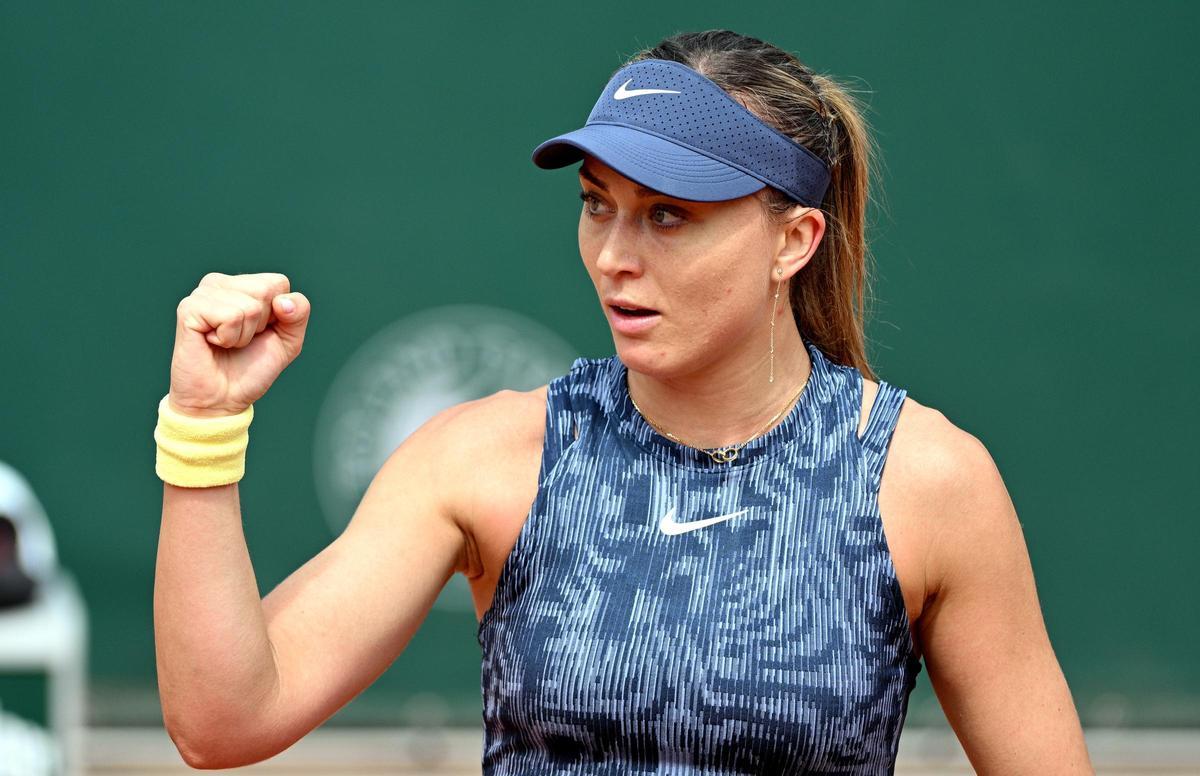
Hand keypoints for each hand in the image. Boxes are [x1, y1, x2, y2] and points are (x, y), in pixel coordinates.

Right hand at [168, 272, 309, 416]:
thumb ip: (298, 313)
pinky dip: (228, 338)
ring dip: (243, 335)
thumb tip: (283, 301)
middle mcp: (220, 283)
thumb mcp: (288, 340)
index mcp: (242, 285)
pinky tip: (212, 342)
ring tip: (226, 343)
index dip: (279, 315)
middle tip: (240, 340)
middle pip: (265, 291)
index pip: (279, 283)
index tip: (259, 332)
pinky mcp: (189, 308)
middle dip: (261, 324)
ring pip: (249, 306)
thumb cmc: (251, 368)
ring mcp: (202, 293)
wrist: (222, 399)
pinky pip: (230, 317)